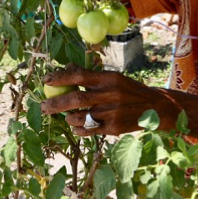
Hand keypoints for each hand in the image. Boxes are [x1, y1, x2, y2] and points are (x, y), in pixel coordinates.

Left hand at [41, 64, 178, 135]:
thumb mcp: (113, 78)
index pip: (80, 76)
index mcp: (109, 79)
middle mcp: (110, 95)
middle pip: (77, 98)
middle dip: (56, 104)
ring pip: (81, 117)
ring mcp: (112, 113)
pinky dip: (79, 129)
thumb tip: (68, 67)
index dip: (61, 78)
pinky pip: (89, 131)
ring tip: (66, 117)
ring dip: (68, 118)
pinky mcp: (114, 128)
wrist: (154, 108)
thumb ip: (91, 75)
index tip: (46, 80)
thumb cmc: (128, 90)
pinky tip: (77, 126)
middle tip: (43, 107)